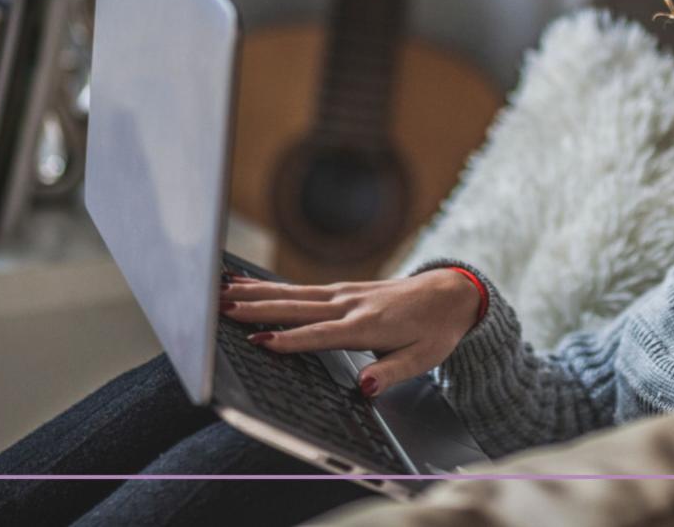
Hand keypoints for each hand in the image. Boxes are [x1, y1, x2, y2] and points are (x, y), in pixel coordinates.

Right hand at [219, 270, 482, 396]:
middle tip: (223, 309)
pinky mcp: (342, 289)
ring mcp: (344, 294)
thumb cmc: (436, 329)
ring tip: (223, 292)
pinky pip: (300, 288)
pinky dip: (271, 286)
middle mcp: (351, 305)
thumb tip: (364, 388)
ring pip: (293, 294)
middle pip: (296, 308)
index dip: (289, 340)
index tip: (258, 342)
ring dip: (256, 293)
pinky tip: (248, 286)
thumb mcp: (424, 358)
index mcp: (367, 325)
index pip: (320, 335)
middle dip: (258, 309)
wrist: (450, 292)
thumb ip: (391, 372)